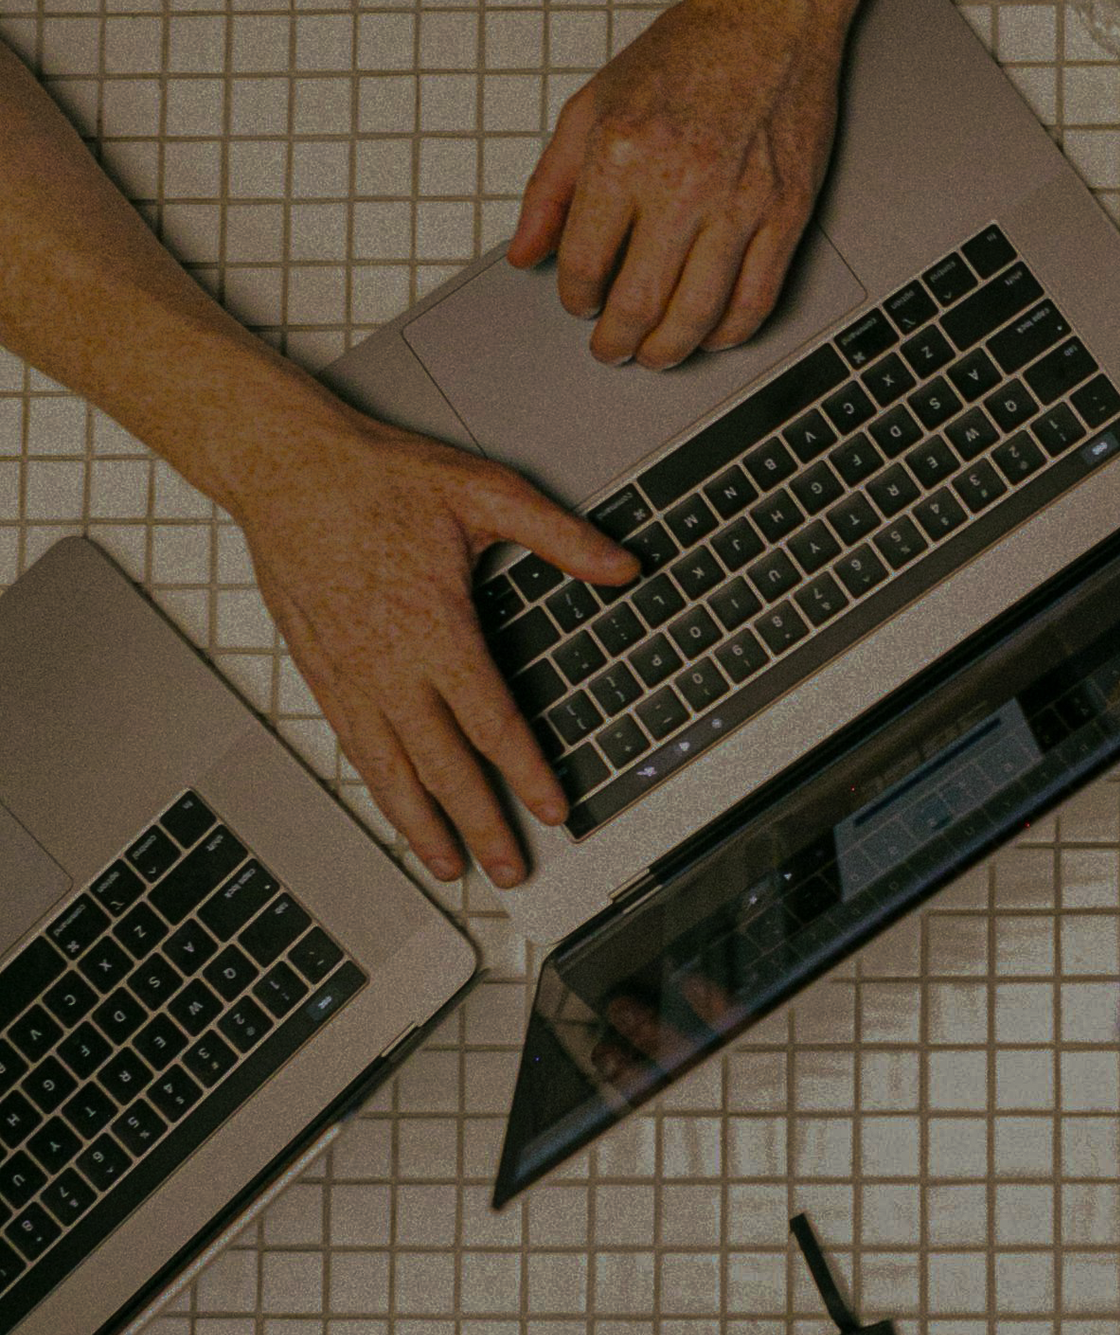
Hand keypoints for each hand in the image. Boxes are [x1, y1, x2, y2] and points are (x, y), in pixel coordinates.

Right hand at [227, 406, 640, 885]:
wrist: (282, 464)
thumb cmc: (377, 476)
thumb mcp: (484, 493)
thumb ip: (560, 537)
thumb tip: (623, 566)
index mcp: (435, 629)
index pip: (492, 724)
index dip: (526, 775)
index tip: (554, 812)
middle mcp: (388, 664)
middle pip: (442, 767)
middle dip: (480, 825)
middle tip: (510, 870)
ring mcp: (348, 672)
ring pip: (390, 769)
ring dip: (421, 824)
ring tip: (447, 866)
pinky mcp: (318, 669)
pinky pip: (353, 744)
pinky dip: (378, 786)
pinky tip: (394, 807)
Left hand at [508, 0, 847, 371]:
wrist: (769, 20)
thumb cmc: (686, 55)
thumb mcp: (593, 104)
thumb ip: (551, 185)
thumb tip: (525, 253)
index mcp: (625, 153)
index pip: (585, 260)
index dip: (575, 297)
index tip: (579, 304)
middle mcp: (682, 182)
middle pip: (640, 300)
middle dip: (617, 340)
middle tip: (611, 349)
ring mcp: (740, 202)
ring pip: (699, 313)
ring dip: (670, 349)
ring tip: (655, 355)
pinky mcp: (786, 213)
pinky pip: (757, 298)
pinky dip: (730, 332)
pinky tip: (712, 335)